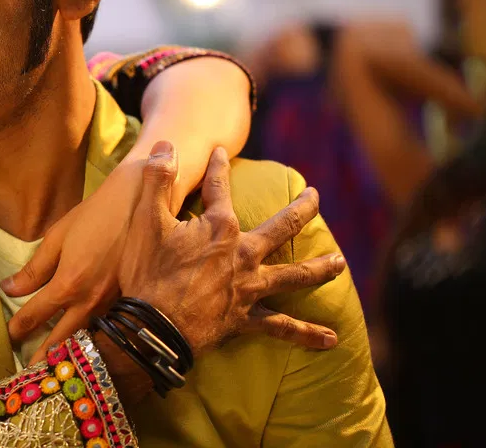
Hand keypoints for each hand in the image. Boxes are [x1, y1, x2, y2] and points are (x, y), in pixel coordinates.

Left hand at [3, 155, 151, 362]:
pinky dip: (97, 342)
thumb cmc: (95, 216)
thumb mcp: (58, 236)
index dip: (18, 327)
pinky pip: (109, 329)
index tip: (9, 335)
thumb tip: (9, 288)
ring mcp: (113, 305)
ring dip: (72, 354)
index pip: (35, 315)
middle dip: (44, 357)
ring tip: (58, 368)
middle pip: (62, 338)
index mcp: (68, 283)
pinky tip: (91, 348)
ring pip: (89, 339)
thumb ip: (35, 268)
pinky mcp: (130, 302)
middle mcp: (90, 301)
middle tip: (31, 375)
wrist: (140, 203)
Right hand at [116, 143, 344, 354]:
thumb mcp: (146, 220)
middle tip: (316, 197)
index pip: (220, 188)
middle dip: (302, 209)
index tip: (222, 152)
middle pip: (282, 226)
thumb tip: (166, 146)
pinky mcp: (246, 318)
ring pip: (295, 275)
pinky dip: (307, 333)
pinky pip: (283, 327)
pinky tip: (331, 339)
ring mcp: (249, 287)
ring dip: (320, 268)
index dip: (219, 167)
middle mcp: (244, 253)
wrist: (153, 327)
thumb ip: (158, 181)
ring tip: (340, 262)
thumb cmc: (148, 271)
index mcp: (220, 227)